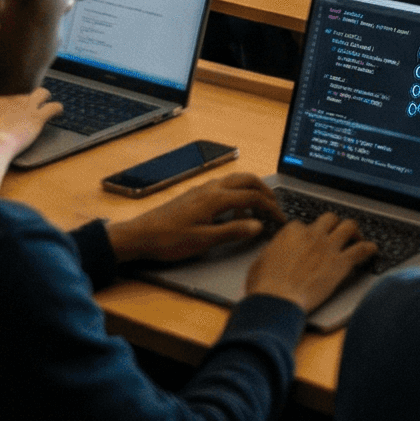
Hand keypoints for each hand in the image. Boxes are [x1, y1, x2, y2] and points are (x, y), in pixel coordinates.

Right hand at [0, 89, 59, 163]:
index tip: (10, 118)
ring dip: (45, 98)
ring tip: (47, 104)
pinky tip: (59, 112)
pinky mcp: (37, 116)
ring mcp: (24, 107)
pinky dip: (57, 108)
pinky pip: (53, 107)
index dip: (9, 110)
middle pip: (22, 96)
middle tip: (29, 111)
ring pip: (41, 93)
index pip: (4, 101)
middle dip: (26, 102)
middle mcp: (9, 101)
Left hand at [107, 170, 279, 264]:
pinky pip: (224, 186)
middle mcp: (211, 188)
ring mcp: (202, 189)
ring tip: (258, 209)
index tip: (280, 220)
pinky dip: (237, 193)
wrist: (139, 235)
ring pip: (236, 180)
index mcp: (216, 198)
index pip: (253, 197)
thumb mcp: (204, 240)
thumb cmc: (169, 240)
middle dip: (266, 192)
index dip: (271, 208)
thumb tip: (259, 226)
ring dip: (252, 190)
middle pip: (248, 180)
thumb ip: (233, 231)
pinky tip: (233, 211)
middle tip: (275, 207)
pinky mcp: (195, 194)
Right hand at [243, 210, 377, 312]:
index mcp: (291, 232)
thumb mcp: (260, 261)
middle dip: (333, 225)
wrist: (277, 300)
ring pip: (349, 226)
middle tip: (336, 234)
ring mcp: (329, 247)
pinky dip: (369, 248)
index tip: (309, 242)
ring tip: (356, 238)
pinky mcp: (341, 263)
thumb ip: (274, 250)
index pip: (304, 225)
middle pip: (330, 218)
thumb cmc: (265, 286)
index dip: (307, 234)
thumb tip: (276, 251)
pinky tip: (372, 250)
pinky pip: (362, 249)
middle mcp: (312, 234)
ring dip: (354, 231)